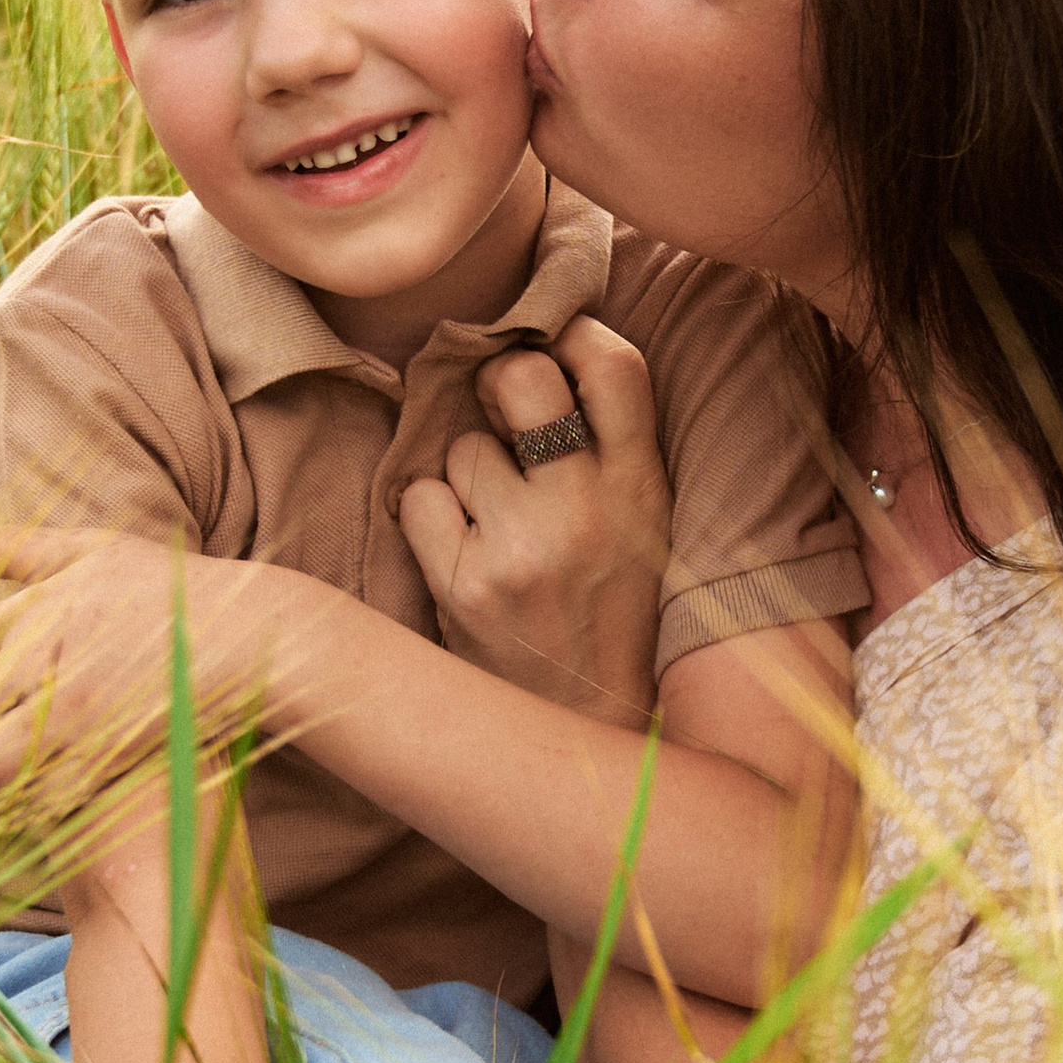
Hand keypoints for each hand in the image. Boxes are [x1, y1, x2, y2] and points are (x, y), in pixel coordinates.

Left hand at [0, 521, 292, 798]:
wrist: (245, 634)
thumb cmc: (166, 588)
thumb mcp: (90, 550)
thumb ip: (13, 547)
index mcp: (29, 611)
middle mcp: (40, 660)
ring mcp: (70, 711)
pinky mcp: (102, 752)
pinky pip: (36, 792)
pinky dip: (25, 798)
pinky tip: (36, 788)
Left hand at [399, 316, 671, 726]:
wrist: (586, 728)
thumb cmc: (608, 609)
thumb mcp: (643, 522)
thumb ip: (610, 442)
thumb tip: (543, 344)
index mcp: (644, 488)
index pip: (615, 365)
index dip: (573, 333)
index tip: (553, 345)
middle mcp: (589, 509)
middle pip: (521, 376)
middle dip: (498, 382)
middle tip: (500, 413)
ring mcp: (523, 546)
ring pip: (460, 446)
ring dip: (465, 473)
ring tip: (495, 523)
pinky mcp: (465, 584)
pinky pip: (419, 497)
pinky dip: (429, 518)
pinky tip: (461, 552)